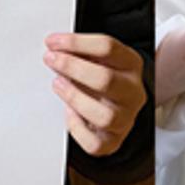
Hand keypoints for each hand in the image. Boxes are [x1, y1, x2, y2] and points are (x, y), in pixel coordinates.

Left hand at [44, 33, 145, 156]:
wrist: (122, 106)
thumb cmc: (106, 80)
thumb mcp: (103, 59)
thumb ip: (84, 52)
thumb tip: (55, 46)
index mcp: (132, 66)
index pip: (108, 48)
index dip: (77, 43)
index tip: (53, 42)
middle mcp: (133, 92)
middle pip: (106, 80)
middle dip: (72, 67)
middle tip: (51, 60)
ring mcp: (125, 118)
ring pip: (104, 116)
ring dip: (75, 98)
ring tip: (57, 84)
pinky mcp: (112, 141)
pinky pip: (94, 143)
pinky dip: (77, 128)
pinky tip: (68, 113)